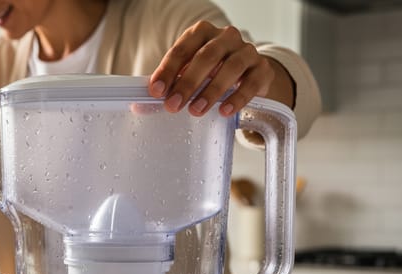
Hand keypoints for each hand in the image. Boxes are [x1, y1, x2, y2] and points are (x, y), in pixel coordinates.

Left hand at [149, 21, 273, 116]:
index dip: (168, 69)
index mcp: (202, 33)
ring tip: (196, 110)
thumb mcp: (187, 75)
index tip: (156, 90)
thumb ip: (167, 88)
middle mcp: (226, 38)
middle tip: (173, 105)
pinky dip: (237, 97)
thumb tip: (139, 107)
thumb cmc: (211, 72)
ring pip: (230, 67)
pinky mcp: (262, 70)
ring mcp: (246, 51)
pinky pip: (251, 82)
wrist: (247, 73)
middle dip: (187, 82)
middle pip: (206, 56)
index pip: (183, 47)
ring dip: (211, 90)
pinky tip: (224, 111)